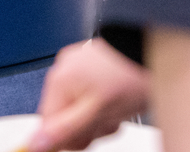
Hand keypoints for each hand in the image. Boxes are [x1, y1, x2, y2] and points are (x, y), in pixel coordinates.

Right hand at [26, 38, 149, 151]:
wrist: (154, 47)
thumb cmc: (130, 74)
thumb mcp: (97, 112)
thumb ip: (65, 129)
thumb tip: (35, 143)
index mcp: (59, 80)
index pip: (49, 125)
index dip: (72, 136)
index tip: (91, 133)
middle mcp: (64, 68)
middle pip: (65, 115)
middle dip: (89, 123)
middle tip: (109, 117)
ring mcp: (78, 63)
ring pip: (80, 105)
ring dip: (99, 112)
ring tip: (118, 104)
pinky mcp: (91, 61)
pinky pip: (89, 90)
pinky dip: (103, 98)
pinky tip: (118, 95)